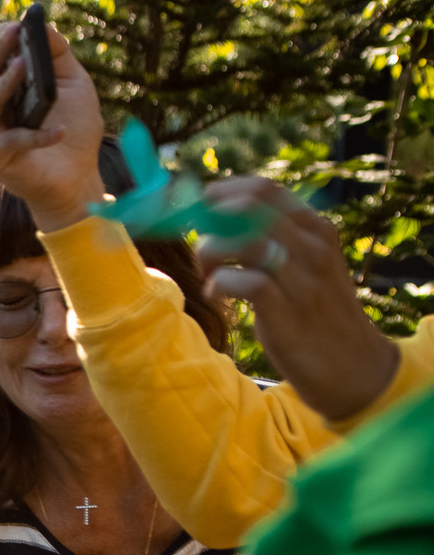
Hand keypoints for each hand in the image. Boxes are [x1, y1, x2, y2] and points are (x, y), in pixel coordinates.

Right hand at [0, 16, 105, 232]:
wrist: (76, 176)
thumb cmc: (73, 127)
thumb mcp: (72, 82)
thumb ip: (58, 54)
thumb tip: (42, 24)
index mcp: (1, 84)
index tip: (18, 25)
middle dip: (0, 49)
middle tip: (16, 32)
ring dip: (6, 82)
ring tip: (26, 66)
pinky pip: (9, 141)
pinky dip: (36, 136)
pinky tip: (59, 130)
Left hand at [196, 180, 400, 422]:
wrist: (352, 365)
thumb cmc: (315, 312)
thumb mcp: (302, 266)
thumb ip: (271, 240)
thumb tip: (216, 217)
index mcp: (316, 229)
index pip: (263, 189)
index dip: (221, 194)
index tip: (200, 212)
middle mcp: (313, 247)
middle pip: (248, 209)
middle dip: (210, 225)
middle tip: (204, 252)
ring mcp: (303, 279)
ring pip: (243, 241)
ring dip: (210, 254)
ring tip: (210, 276)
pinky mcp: (289, 313)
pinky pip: (245, 282)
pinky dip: (220, 285)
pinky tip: (218, 296)